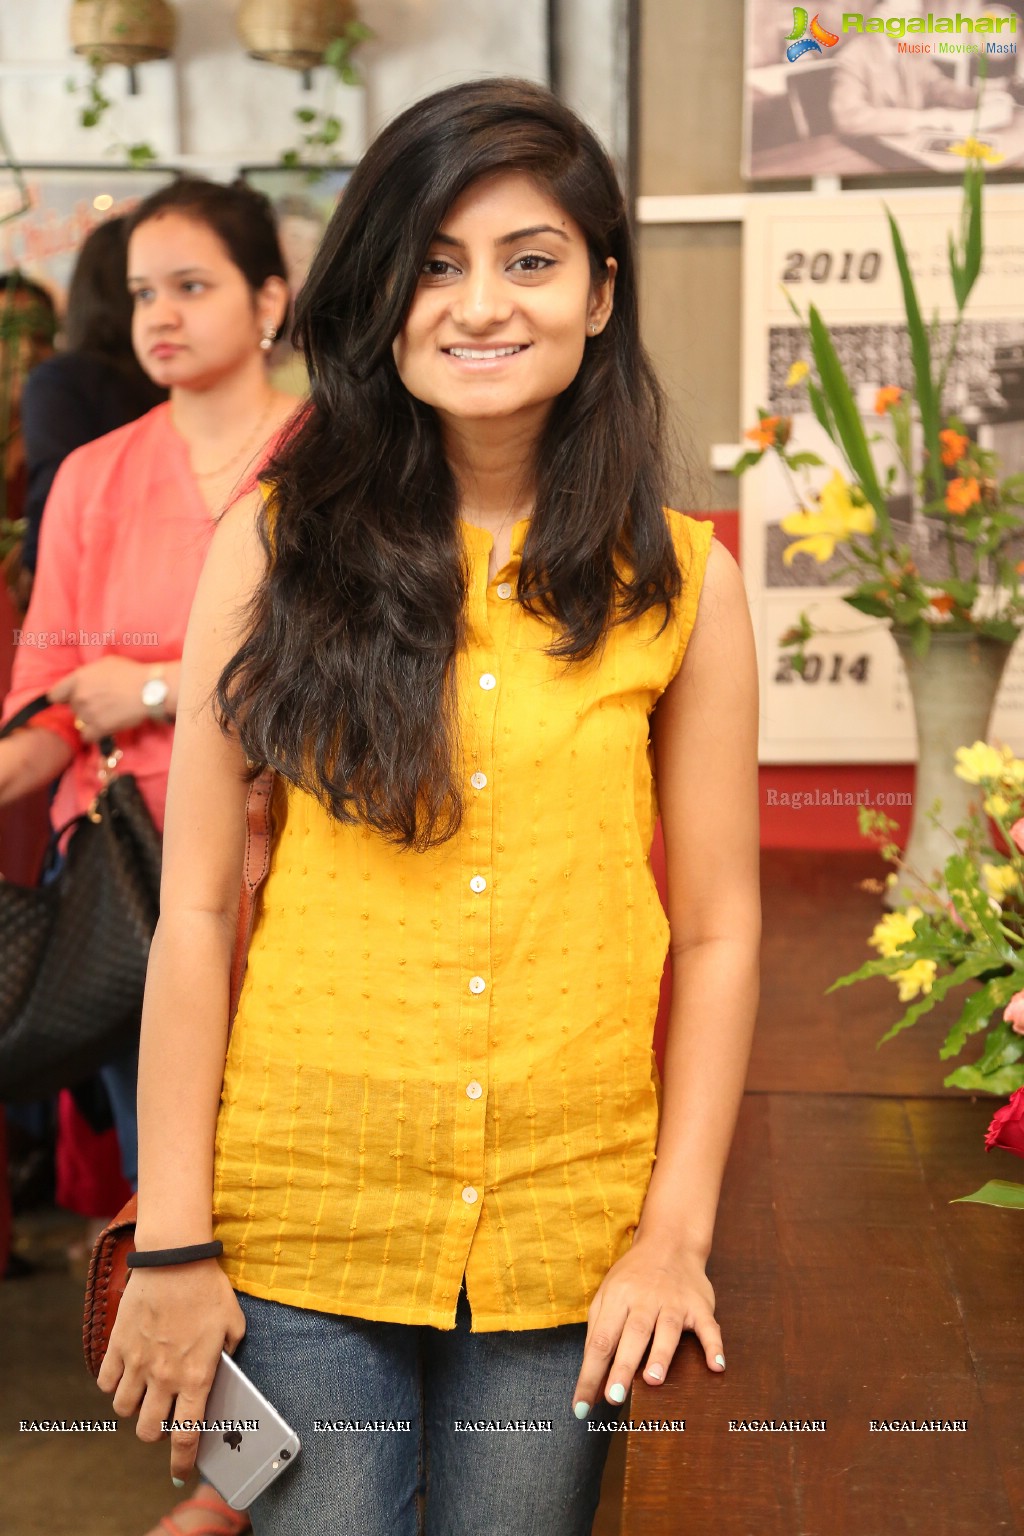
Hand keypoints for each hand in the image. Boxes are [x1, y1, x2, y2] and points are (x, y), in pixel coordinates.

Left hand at [49, 657, 149, 741]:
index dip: (63, 697)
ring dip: (90, 720)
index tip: (70, 699)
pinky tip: (103, 728)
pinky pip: (87, 736)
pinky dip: (93, 734)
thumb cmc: (131, 673)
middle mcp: (79, 696)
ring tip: (107, 714)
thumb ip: (89, 674)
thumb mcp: (105, 664)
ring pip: (80, 721)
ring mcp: (88, 713)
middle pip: (72, 708)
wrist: (148, 690)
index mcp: (78, 678)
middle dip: (83, 706)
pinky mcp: (99, 727)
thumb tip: (84, 680)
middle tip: (101, 703)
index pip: (55, 694)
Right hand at [97, 1261, 245, 1481]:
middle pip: (147, 1431)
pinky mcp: (116, 1346)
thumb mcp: (233, 1323)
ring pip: (122, 1410)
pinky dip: (112, 1383)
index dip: (182, 1460)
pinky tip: (125, 1371)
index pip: (185, 1434)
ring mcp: (136, 1363)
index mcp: (195, 1376)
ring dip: (133, 1407)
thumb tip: (224, 1366)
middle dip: (154, 1432)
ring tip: (144, 1391)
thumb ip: (229, 1352)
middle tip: (162, 1417)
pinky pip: (104, 1381)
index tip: (181, 1471)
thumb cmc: (208, 1289)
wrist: (174, 1259)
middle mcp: (163, 1376)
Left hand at [571, 1231, 724, 1416]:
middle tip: (614, 1397)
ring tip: (654, 1380)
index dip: (590, 1375)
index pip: (600, 1340)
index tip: (581, 1408)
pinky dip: (714, 1344)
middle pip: (632, 1334)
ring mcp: (674, 1301)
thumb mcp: (607, 1297)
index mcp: (617, 1298)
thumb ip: (598, 1338)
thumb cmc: (633, 1278)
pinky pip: (707, 1326)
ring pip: (667, 1327)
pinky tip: (716, 1365)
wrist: (670, 1242)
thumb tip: (591, 1387)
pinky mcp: (699, 1306)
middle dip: (623, 1367)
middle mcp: (644, 1299)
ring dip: (661, 1353)